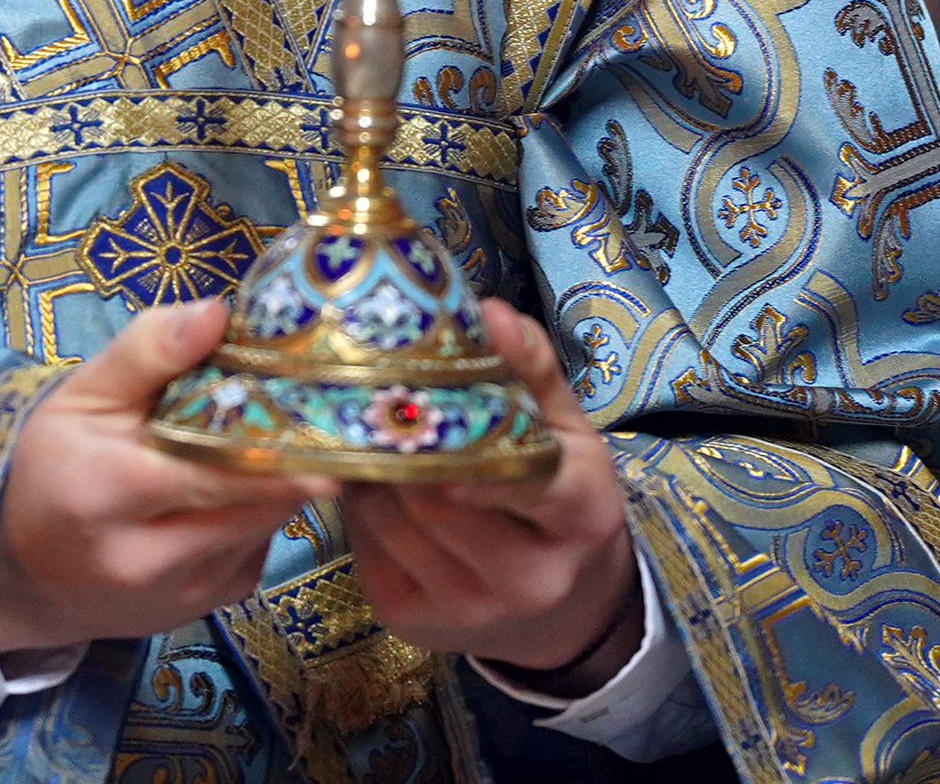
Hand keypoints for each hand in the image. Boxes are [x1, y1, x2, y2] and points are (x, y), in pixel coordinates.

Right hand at [0, 300, 327, 657]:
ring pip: (261, 530)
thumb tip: (216, 312)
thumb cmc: (49, 467)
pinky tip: (226, 497)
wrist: (22, 572)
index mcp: (106, 491)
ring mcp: (178, 594)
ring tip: (263, 448)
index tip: (317, 416)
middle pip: (251, 503)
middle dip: (288, 460)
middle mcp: (144, 556)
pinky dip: (253, 522)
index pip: (213, 471)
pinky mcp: (201, 612)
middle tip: (317, 422)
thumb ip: (146, 350)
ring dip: (272, 490)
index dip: (272, 445)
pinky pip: (253, 556)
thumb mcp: (80, 396)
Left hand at [338, 302, 640, 688]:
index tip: (436, 431)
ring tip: (370, 441)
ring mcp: (471, 609)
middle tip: (368, 400)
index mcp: (582, 515)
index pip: (535, 485)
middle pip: (436, 498)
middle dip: (395, 445)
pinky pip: (364, 548)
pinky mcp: (415, 625)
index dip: (479, 459)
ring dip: (367, 473)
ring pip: (390, 521)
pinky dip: (356, 510)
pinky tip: (371, 488)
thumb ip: (528, 368)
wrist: (562, 606)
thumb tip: (487, 314)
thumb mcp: (563, 430)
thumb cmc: (554, 494)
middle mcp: (533, 576)